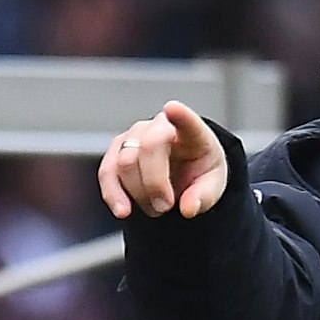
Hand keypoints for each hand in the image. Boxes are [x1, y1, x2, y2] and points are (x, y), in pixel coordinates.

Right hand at [98, 100, 228, 219]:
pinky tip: (123, 210)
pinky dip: (113, 194)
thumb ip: (203, 197)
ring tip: (156, 208)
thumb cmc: (199, 173)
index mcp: (191, 131)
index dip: (180, 115)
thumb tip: (188, 208)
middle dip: (154, 183)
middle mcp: (159, 127)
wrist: (182, 175)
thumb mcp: (212, 187)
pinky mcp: (116, 152)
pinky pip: (107, 172)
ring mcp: (135, 136)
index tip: (173, 109)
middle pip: (148, 147)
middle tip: (166, 207)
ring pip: (125, 163)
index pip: (186, 120)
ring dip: (139, 193)